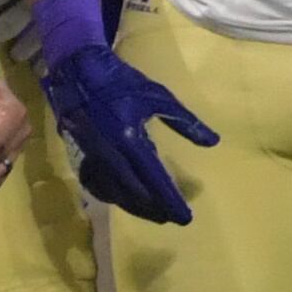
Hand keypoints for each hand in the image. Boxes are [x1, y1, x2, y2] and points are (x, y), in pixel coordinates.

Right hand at [43, 44, 214, 226]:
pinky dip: (112, 196)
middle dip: (154, 208)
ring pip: (115, 192)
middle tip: (172, 219)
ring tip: (154, 215)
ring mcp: (93, 156)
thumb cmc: (122, 82)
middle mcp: (110, 153)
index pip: (154, 178)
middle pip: (134, 192)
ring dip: (135, 207)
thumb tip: (213, 143)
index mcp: (130, 138)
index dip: (170, 199)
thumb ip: (185, 123)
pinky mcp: (82, 155)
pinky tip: (123, 201)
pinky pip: (97, 184)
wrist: (78, 72)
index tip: (185, 217)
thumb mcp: (159, 97)